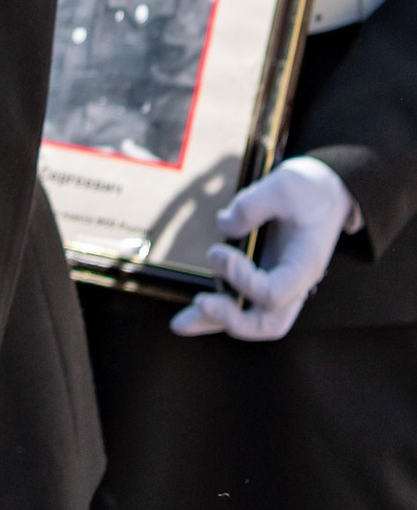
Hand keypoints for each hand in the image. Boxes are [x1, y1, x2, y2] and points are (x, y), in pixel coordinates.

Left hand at [171, 155, 357, 342]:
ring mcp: (282, 284)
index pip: (274, 294)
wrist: (329, 191)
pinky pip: (246, 304)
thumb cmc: (310, 190)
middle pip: (268, 323)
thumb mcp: (282, 186)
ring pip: (254, 320)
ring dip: (219, 322)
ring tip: (181, 322)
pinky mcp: (267, 278)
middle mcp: (295, 283)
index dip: (241, 279)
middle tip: (200, 303)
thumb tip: (223, 225)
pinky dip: (221, 311)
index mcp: (305, 265)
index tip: (217, 251)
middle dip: (232, 319)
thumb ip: (251, 206)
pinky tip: (195, 310)